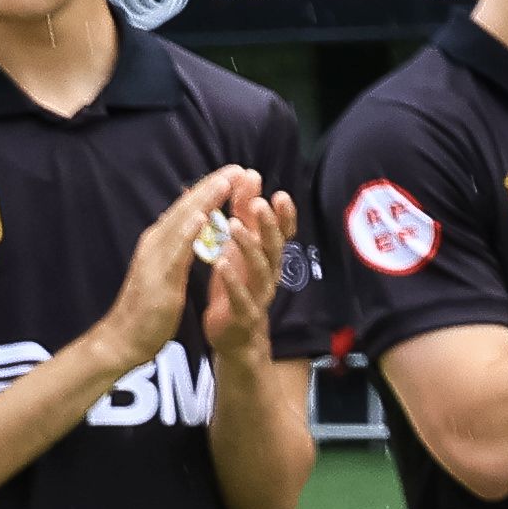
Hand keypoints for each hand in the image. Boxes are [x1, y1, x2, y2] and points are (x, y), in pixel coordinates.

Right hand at [84, 167, 243, 376]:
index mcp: (162, 241)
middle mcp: (156, 242)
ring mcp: (155, 257)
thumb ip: (179, 247)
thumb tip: (191, 227)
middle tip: (238, 167)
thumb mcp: (169, 270)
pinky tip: (202, 217)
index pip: (189, 209)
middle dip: (212, 187)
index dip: (211, 190)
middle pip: (186, 208)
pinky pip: (175, 251)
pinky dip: (188, 231)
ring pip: (182, 222)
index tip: (235, 173)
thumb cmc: (151, 306)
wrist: (127, 337)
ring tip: (226, 181)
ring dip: (204, 200)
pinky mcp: (158, 276)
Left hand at [191, 175, 294, 352]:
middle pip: (274, 246)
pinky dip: (233, 279)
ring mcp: (259, 293)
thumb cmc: (235, 283)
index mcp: (267, 256)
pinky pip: (242, 295)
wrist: (233, 333)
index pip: (283, 233)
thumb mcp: (238, 244)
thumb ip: (243, 212)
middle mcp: (269, 273)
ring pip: (260, 268)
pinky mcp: (244, 313)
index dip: (285, 216)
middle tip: (259, 204)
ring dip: (248, 246)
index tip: (280, 195)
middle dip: (269, 225)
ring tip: (234, 226)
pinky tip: (222, 263)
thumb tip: (249, 175)